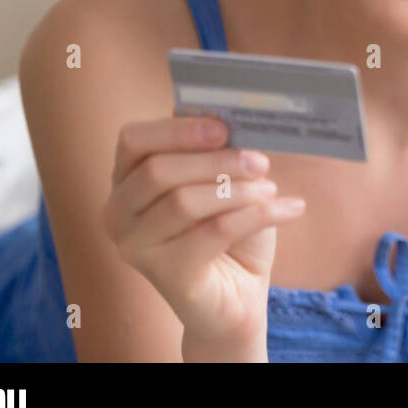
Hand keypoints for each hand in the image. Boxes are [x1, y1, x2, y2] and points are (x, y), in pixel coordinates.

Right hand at [102, 115, 305, 344]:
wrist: (238, 295)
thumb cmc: (226, 230)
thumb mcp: (221, 180)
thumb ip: (213, 148)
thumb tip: (221, 113)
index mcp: (126, 181)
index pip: (133, 141)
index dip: (177, 130)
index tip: (223, 128)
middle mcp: (118, 215)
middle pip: (158, 171)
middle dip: (217, 160)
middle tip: (260, 161)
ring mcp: (136, 249)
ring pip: (183, 202)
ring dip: (239, 190)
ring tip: (271, 189)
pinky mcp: (167, 276)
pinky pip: (214, 232)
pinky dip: (257, 215)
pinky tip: (288, 208)